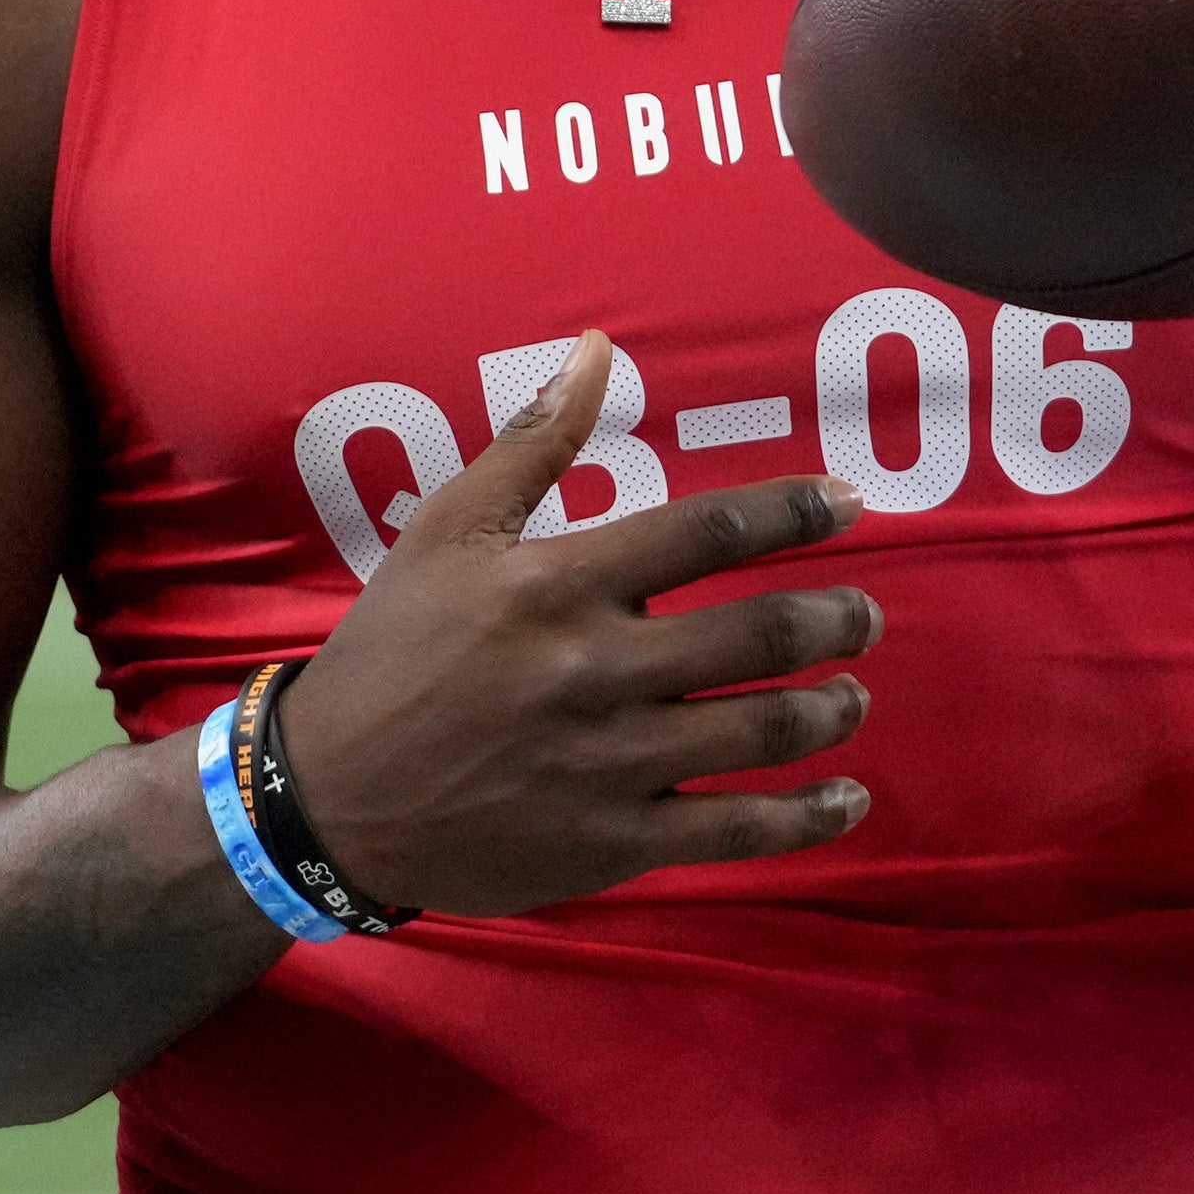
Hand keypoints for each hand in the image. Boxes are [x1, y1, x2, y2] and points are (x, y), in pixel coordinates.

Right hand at [280, 332, 881, 919]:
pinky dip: (806, 817)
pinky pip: (735, 829)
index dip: (795, 512)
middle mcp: (598, 668)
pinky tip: (847, 800)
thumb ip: (532, 443)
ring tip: (853, 696)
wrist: (328, 798)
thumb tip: (599, 349)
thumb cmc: (391, 652)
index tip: (852, 504)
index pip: (708, 531)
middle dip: (834, 621)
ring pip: (762, 730)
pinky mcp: (614, 843)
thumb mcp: (446, 531)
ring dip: (830, 710)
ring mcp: (611, 762)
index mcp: (560, 583)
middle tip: (864, 615)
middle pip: (758, 634)